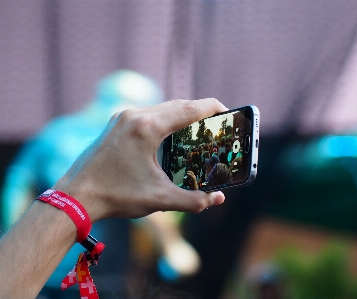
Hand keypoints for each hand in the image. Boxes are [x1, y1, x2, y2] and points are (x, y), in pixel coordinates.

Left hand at [53, 98, 226, 221]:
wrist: (75, 197)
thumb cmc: (116, 196)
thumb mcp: (159, 199)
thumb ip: (193, 200)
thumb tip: (218, 199)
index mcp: (147, 128)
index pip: (188, 109)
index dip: (211, 108)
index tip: (227, 111)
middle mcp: (134, 115)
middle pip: (176, 105)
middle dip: (198, 111)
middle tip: (214, 123)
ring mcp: (122, 117)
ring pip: (160, 107)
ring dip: (180, 114)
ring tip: (195, 128)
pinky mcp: (115, 124)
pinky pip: (146, 114)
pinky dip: (163, 119)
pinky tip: (168, 134)